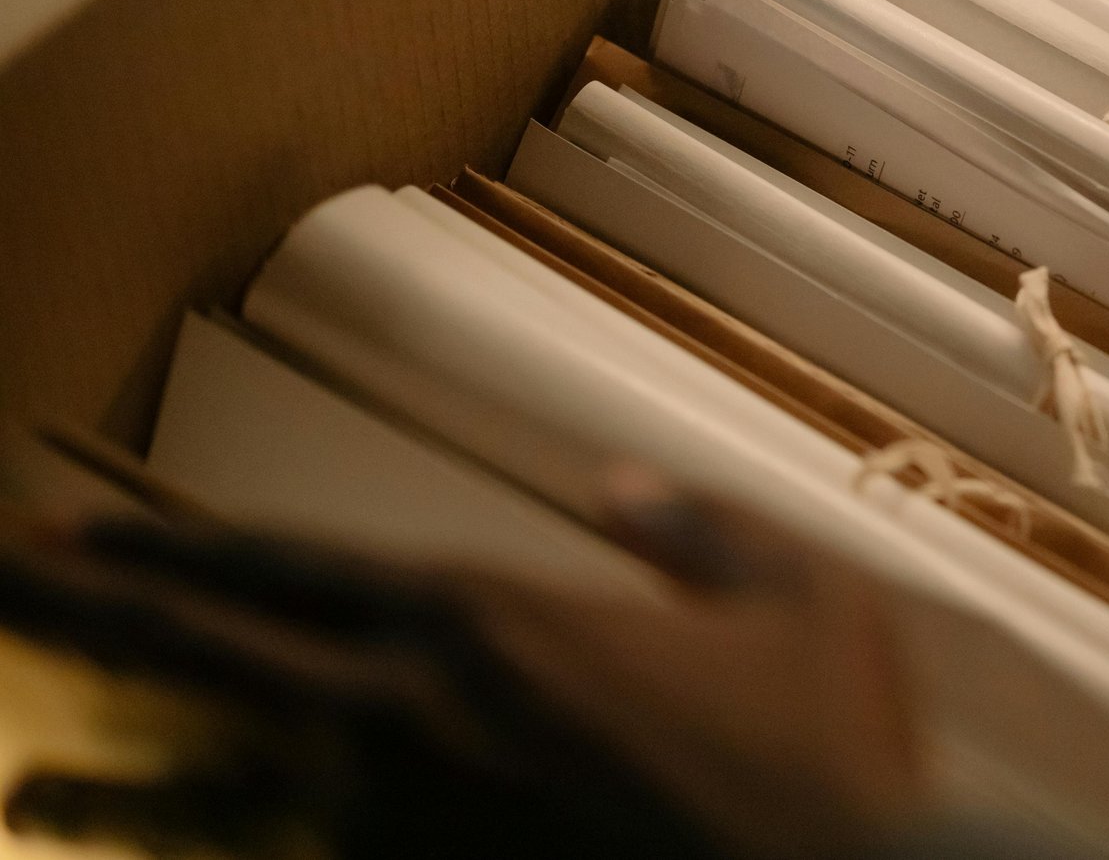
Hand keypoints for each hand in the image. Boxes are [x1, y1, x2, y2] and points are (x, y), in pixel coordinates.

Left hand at [0, 475, 921, 859]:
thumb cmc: (822, 759)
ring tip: (44, 762)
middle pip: (214, 659)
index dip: (173, 550)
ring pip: (231, 784)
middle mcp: (416, 721)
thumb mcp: (809, 602)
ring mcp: (406, 830)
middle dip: (95, 617)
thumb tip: (625, 491)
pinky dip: (233, 856)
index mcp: (492, 622)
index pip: (293, 570)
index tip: (71, 534)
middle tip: (6, 587)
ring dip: (128, 766)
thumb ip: (706, 528)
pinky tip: (184, 852)